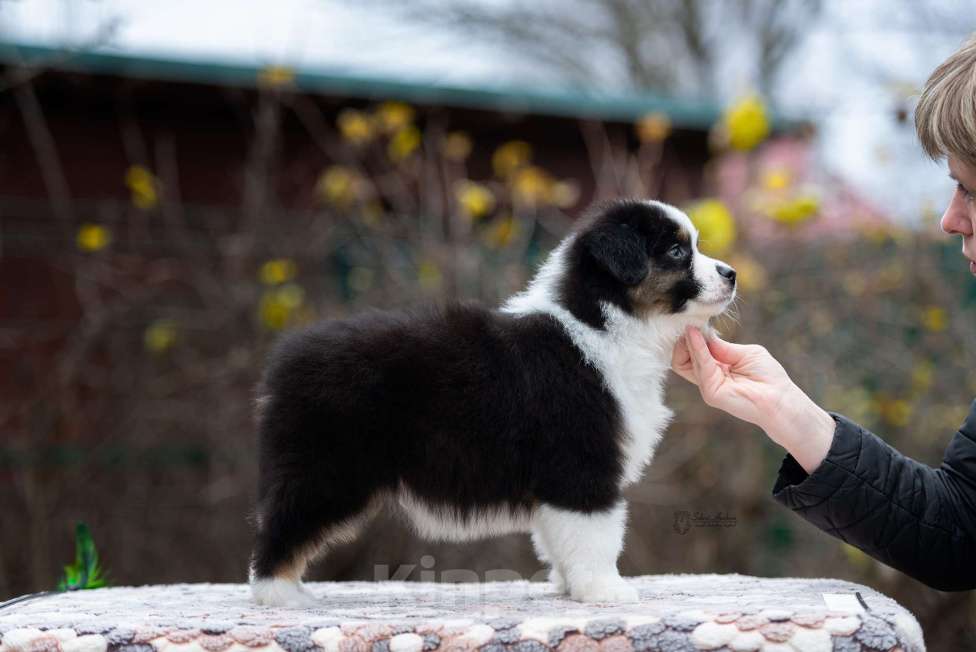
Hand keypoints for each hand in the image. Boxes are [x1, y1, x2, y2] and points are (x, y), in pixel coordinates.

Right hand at [672, 327, 834, 472]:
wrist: (780, 398)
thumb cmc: (768, 376)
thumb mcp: (744, 353)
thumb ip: (721, 347)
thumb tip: (701, 332)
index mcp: (715, 368)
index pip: (693, 352)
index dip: (692, 336)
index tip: (694, 319)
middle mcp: (708, 378)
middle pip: (682, 358)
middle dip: (683, 339)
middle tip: (688, 322)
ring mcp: (707, 386)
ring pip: (684, 361)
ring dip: (689, 341)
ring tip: (692, 326)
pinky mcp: (711, 393)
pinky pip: (700, 366)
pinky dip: (697, 348)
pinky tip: (697, 334)